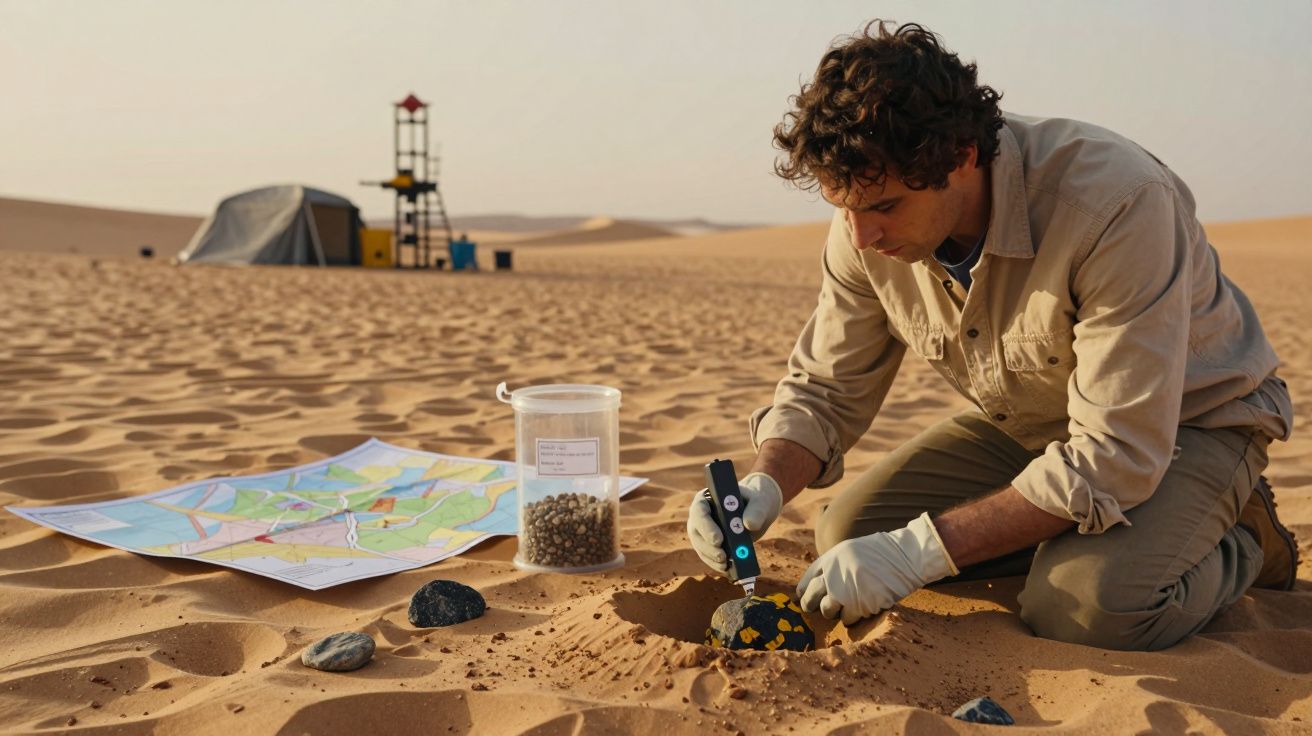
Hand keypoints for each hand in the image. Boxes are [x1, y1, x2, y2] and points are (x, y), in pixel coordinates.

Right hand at [686, 472, 782, 573]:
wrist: (756, 512)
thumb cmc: (755, 502)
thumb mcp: (759, 502)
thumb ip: (756, 510)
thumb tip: (749, 525)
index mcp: (708, 498)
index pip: (699, 511)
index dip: (706, 526)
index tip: (718, 539)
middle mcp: (700, 515)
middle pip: (696, 531)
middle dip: (708, 547)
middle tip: (723, 557)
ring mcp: (702, 531)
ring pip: (700, 546)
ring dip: (712, 558)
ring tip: (726, 566)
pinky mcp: (708, 544)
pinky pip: (708, 556)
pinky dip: (717, 564)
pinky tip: (728, 569)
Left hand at [796, 512, 957, 625]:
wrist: (906, 555)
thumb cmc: (881, 553)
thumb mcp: (851, 551)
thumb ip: (834, 566)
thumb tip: (818, 585)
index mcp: (831, 558)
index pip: (808, 579)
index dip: (804, 591)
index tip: (803, 597)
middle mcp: (834, 574)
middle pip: (812, 597)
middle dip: (811, 605)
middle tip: (814, 608)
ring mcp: (846, 590)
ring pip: (827, 610)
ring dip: (833, 612)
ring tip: (842, 608)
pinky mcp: (861, 604)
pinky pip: (847, 619)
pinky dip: (851, 618)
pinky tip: (858, 611)